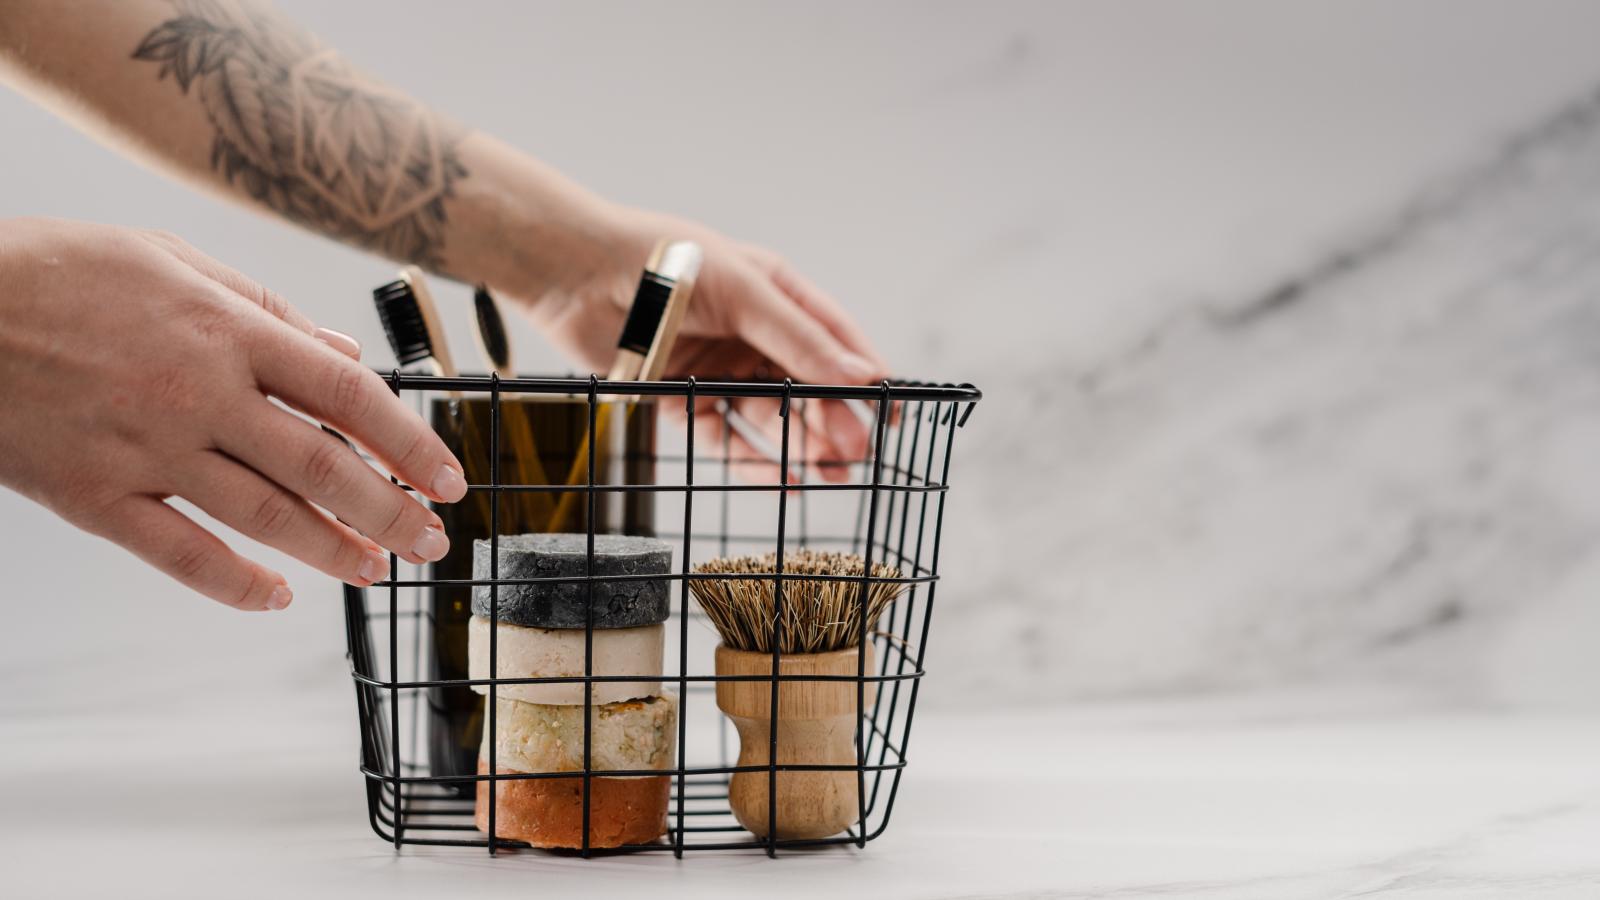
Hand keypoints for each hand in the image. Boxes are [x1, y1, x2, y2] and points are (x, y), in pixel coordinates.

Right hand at [0, 218, 466, 610]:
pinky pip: (180, 553)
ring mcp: (146, 448)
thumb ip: (267, 311)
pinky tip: (278, 596)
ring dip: (332, 549)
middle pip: (320, 465)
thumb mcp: (173, 262)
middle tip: (432, 540)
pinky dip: (236, 583)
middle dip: (390, 510)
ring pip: (264, 515)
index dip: (409, 441)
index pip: (346, 393)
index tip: (448, 476)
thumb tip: (345, 351)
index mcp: (227, 331)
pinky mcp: (94, 494)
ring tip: (376, 568)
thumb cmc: (62, 272)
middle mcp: (198, 393)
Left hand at [513, 205, 891, 482]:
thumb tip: (861, 375)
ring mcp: (716, 369)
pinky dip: (753, 463)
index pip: (833, 340)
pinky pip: (726, 440)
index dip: (866, 376)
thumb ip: (799, 338)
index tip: (895, 411)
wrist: (575, 273)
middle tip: (855, 454)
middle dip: (834, 421)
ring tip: (828, 475)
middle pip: (805, 387)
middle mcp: (750, 334)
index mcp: (773, 295)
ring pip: (771, 419)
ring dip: (801, 447)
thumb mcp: (744, 292)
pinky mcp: (680, 401)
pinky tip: (782, 483)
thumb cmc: (662, 262)